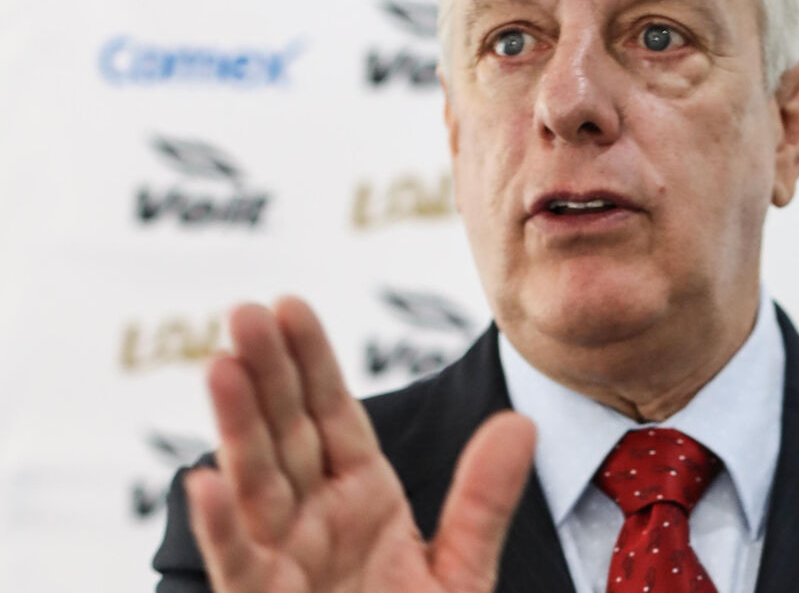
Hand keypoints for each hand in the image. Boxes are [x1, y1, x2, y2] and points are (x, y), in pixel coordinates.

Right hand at [184, 297, 535, 592]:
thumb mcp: (461, 570)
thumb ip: (484, 499)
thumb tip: (519, 422)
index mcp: (362, 498)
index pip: (332, 416)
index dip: (312, 363)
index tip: (291, 305)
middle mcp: (315, 520)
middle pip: (288, 435)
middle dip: (269, 375)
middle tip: (247, 310)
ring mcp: (286, 563)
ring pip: (258, 485)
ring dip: (238, 428)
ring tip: (221, 364)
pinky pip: (242, 566)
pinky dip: (224, 529)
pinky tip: (205, 481)